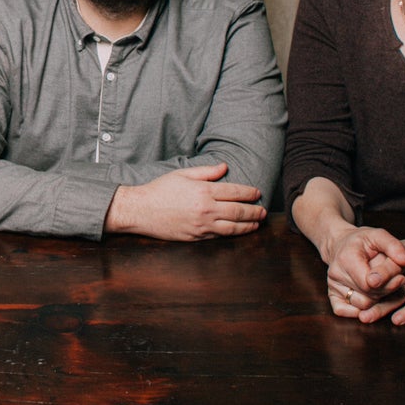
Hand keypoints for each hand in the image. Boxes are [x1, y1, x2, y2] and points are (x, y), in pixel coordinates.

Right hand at [105, 164, 264, 240]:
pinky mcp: (196, 237)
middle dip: (254, 211)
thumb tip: (225, 167)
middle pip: (238, 211)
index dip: (249, 193)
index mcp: (203, 191)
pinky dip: (233, 234)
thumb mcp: (182, 174)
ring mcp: (201, 225)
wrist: (141, 210)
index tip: (257, 193)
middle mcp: (205, 209)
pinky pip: (219, 236)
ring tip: (257, 223)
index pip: (234, 191)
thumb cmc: (160, 189)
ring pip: (233, 227)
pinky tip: (239, 231)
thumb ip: (206, 172)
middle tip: (263, 211)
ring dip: (248, 225)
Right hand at [324, 226, 404, 324]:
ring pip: (361, 306)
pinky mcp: (331, 294)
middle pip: (368, 296)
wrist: (341, 244)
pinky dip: (359, 310)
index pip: (370, 284)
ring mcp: (332, 285)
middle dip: (386, 292)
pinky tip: (370, 298)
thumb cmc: (362, 241)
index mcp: (347, 258)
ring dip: (377, 301)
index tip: (401, 278)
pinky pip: (343, 311)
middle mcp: (336, 273)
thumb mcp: (379, 236)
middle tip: (397, 281)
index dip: (389, 284)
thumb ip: (394, 246)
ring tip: (383, 287)